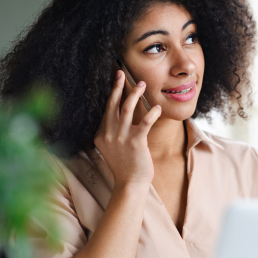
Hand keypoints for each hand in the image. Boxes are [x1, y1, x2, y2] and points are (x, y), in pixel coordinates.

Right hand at [94, 70, 161, 189]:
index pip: (106, 109)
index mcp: (100, 134)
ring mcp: (121, 138)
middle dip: (116, 86)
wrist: (130, 183)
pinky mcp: (136, 142)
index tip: (115, 81)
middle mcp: (108, 134)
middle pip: (112, 104)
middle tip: (121, 73)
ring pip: (126, 109)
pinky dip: (151, 113)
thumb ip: (111, 133)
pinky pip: (145, 123)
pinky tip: (156, 107)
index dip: (111, 94)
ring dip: (134, 94)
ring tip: (141, 84)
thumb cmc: (124, 165)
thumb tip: (116, 118)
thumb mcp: (111, 148)